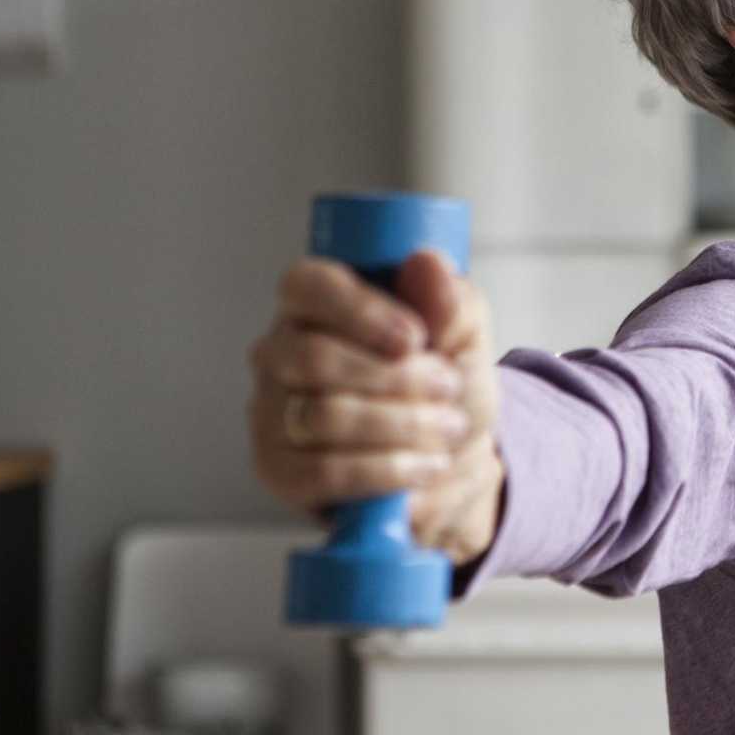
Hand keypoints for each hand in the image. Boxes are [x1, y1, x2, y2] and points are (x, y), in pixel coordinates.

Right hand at [247, 248, 504, 564]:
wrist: (449, 459)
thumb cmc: (445, 385)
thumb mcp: (464, 337)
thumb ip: (449, 302)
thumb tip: (426, 262)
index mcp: (316, 304)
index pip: (307, 286)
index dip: (359, 310)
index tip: (414, 338)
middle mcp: (279, 353)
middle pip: (314, 357)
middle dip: (395, 377)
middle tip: (448, 386)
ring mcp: (270, 413)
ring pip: (323, 416)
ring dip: (402, 424)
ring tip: (448, 426)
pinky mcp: (278, 470)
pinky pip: (324, 471)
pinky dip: (387, 469)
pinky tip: (425, 465)